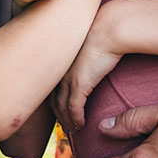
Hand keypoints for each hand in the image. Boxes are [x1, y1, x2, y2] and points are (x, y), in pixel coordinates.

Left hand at [52, 10, 122, 129]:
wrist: (108, 28)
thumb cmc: (101, 31)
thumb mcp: (86, 43)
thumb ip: (82, 53)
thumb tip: (88, 59)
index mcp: (58, 60)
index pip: (49, 86)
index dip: (54, 101)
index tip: (59, 110)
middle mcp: (59, 70)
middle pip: (52, 100)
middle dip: (58, 115)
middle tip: (64, 125)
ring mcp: (67, 78)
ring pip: (61, 108)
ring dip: (67, 121)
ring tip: (73, 130)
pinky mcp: (79, 84)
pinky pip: (74, 109)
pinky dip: (76, 119)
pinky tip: (81, 125)